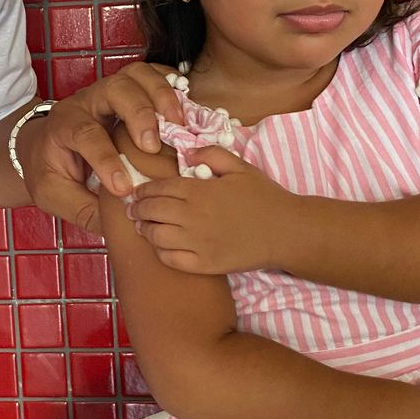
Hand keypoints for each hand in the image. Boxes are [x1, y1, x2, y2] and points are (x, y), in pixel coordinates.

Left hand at [16, 62, 180, 232]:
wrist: (40, 144)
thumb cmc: (47, 170)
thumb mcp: (52, 196)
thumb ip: (83, 210)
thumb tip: (120, 226)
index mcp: (63, 126)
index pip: (85, 134)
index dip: (106, 159)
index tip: (124, 188)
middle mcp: (87, 102)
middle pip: (114, 88)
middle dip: (138, 113)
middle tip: (153, 146)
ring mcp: (109, 92)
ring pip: (136, 75)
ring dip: (161, 95)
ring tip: (178, 124)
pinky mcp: (128, 91)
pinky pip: (151, 75)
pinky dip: (170, 86)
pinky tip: (185, 107)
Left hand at [127, 145, 292, 273]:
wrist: (286, 231)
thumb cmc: (263, 196)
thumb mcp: (239, 166)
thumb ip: (211, 154)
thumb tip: (186, 154)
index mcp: (199, 191)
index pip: (158, 189)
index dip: (143, 190)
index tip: (137, 192)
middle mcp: (193, 217)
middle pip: (151, 212)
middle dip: (138, 209)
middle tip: (133, 210)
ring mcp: (197, 243)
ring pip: (156, 237)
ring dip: (145, 230)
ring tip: (142, 227)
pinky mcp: (204, 265)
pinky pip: (171, 260)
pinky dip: (160, 252)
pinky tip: (161, 246)